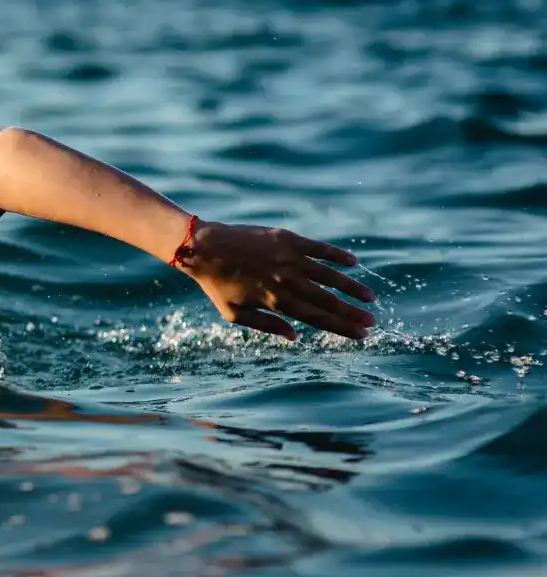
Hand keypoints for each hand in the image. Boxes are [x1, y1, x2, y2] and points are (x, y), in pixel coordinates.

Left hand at [178, 221, 375, 340]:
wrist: (203, 248)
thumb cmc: (217, 284)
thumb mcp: (234, 313)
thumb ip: (266, 326)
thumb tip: (295, 337)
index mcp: (274, 302)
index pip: (315, 318)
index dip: (340, 327)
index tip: (360, 335)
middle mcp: (286, 281)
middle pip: (327, 301)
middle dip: (352, 313)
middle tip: (372, 322)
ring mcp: (289, 259)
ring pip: (328, 276)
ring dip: (351, 287)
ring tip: (369, 297)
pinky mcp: (288, 239)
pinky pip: (320, 249)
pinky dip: (338, 256)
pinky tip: (353, 263)